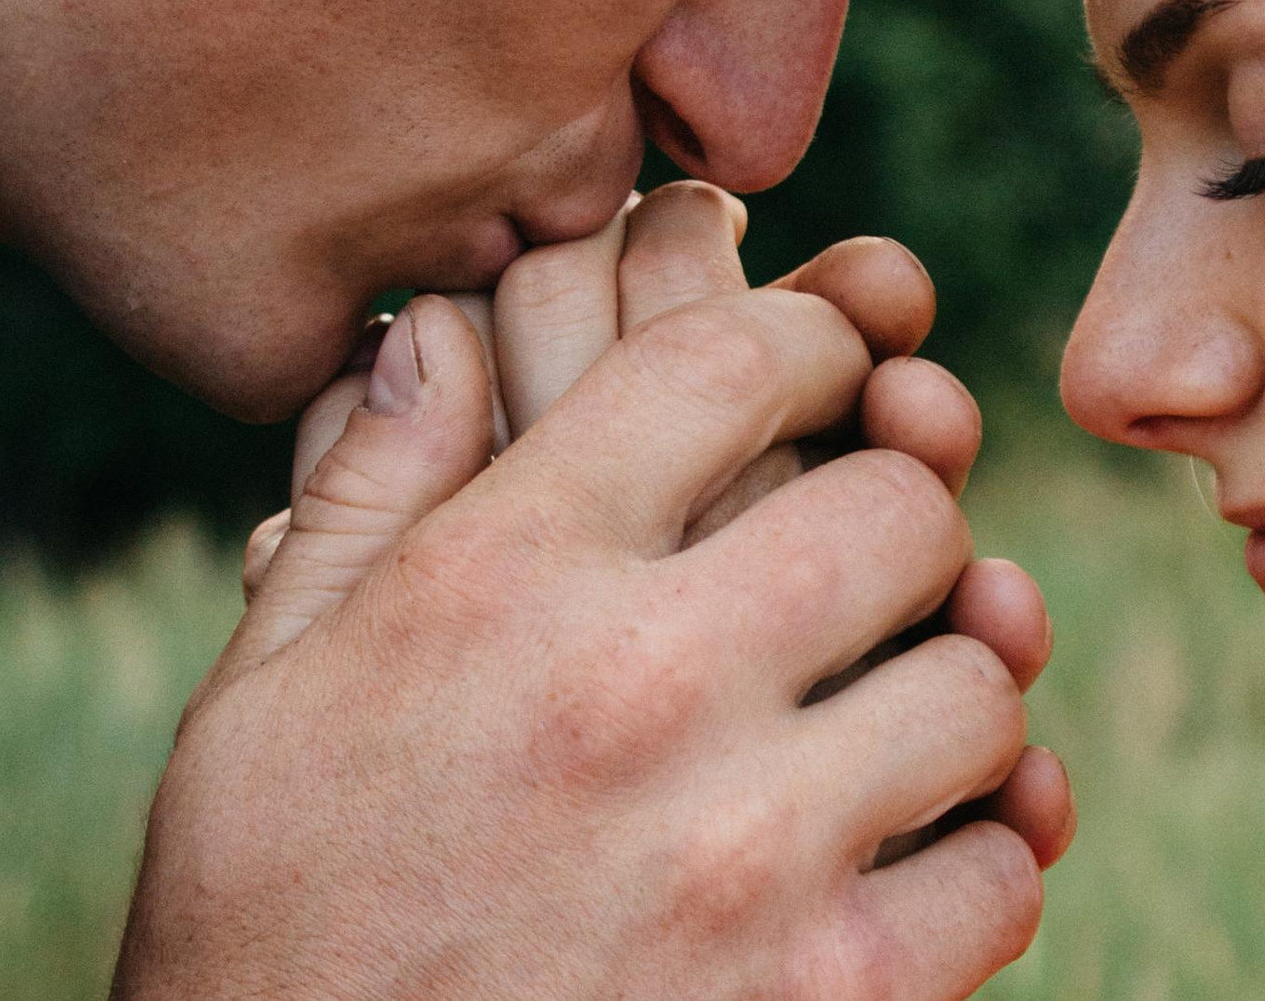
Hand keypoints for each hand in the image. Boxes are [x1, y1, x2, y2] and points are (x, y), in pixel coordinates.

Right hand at [120, 194, 1066, 1000]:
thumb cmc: (275, 927)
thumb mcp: (265, 698)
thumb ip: (368, 498)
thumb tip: (436, 330)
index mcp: (498, 579)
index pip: (733, 363)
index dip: (812, 346)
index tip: (830, 381)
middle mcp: (635, 687)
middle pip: (897, 506)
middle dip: (896, 522)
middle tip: (859, 576)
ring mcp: (744, 853)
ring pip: (976, 682)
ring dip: (946, 694)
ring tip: (882, 725)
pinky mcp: (832, 998)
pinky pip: (999, 869)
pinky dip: (973, 862)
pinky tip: (900, 868)